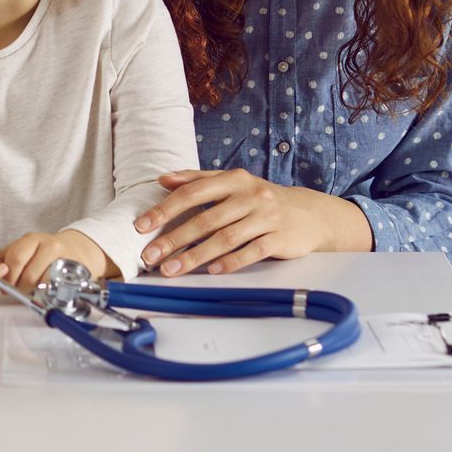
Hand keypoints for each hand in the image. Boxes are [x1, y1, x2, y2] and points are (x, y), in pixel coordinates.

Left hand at [0, 229, 113, 292]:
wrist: (77, 248)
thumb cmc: (46, 250)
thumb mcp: (25, 248)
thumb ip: (5, 256)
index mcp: (32, 239)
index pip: (15, 258)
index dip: (7, 275)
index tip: (3, 284)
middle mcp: (48, 245)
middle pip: (28, 274)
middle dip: (19, 287)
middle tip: (16, 291)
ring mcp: (62, 258)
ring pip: (42, 283)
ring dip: (33, 292)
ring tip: (30, 291)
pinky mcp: (73, 270)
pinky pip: (56, 287)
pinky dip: (47, 293)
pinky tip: (44, 291)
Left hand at [132, 169, 363, 276]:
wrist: (309, 214)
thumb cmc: (261, 200)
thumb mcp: (232, 184)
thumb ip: (197, 180)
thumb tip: (163, 180)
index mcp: (233, 180)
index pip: (192, 192)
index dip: (165, 209)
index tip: (142, 225)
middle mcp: (249, 195)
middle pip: (205, 219)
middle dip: (174, 239)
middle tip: (150, 255)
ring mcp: (266, 217)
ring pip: (225, 238)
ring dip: (195, 256)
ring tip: (172, 269)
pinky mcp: (279, 238)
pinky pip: (251, 252)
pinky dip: (230, 262)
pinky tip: (212, 271)